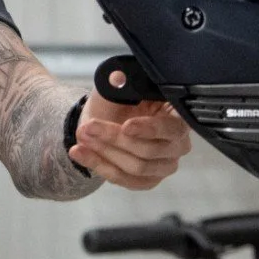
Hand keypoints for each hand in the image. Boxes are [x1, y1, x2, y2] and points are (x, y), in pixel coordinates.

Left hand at [70, 93, 190, 189]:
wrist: (102, 118)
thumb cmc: (116, 99)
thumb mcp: (117, 84)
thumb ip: (120, 81)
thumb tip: (117, 77)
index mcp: (178, 117)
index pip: (172, 128)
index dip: (149, 129)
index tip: (126, 126)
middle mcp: (178, 144)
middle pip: (150, 150)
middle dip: (114, 139)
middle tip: (87, 127)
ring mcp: (165, 165)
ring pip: (136, 167)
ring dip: (104, 152)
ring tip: (82, 136)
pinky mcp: (147, 180)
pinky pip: (125, 180)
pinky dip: (99, 166)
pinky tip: (79, 153)